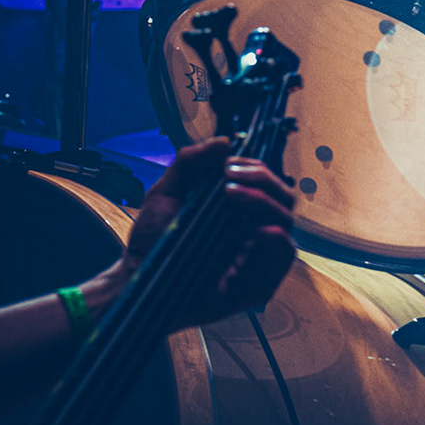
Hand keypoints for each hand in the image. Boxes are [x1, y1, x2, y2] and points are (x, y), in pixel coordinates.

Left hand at [106, 137, 296, 330]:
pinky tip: (254, 230)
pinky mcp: (260, 283)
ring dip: (263, 201)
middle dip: (261, 179)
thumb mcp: (165, 193)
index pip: (265, 181)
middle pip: (282, 196)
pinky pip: (284, 255)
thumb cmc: (153, 241)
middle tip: (229, 177)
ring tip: (230, 195)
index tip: (228, 163)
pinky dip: (276, 237)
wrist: (138, 283)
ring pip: (285, 220)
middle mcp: (253, 229)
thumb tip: (224, 142)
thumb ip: (190, 163)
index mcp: (238, 209)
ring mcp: (258, 256)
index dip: (254, 167)